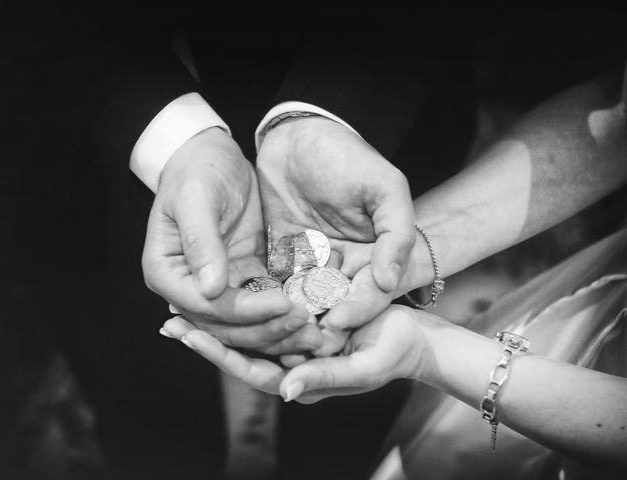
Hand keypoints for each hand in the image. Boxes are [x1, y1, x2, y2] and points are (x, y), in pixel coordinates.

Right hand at [142, 127, 322, 353]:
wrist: (212, 155)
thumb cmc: (197, 169)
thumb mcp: (196, 197)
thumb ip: (201, 242)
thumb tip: (210, 288)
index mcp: (166, 273)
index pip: (206, 307)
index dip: (245, 312)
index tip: (284, 305)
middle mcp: (189, 288)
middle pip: (227, 325)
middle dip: (267, 329)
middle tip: (308, 324)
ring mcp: (217, 286)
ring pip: (247, 322)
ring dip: (280, 329)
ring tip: (316, 329)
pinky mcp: (244, 276)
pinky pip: (265, 301)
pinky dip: (287, 310)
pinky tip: (316, 310)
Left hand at [160, 305, 433, 402]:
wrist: (416, 334)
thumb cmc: (395, 353)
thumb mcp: (364, 367)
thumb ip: (326, 378)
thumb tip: (283, 390)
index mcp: (299, 380)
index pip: (248, 370)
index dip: (216, 352)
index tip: (184, 333)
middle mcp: (290, 363)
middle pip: (239, 350)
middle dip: (205, 333)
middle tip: (168, 316)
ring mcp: (294, 341)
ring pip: (249, 329)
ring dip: (220, 314)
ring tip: (186, 296)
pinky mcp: (302, 317)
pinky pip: (267, 308)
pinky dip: (245, 297)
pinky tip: (225, 280)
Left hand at [256, 116, 415, 353]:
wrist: (300, 135)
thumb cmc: (349, 157)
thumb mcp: (385, 188)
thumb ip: (397, 233)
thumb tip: (390, 281)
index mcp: (374, 257)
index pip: (369, 293)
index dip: (357, 308)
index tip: (338, 322)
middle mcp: (344, 268)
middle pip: (337, 307)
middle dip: (321, 326)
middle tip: (305, 345)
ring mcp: (311, 266)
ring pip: (305, 302)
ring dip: (292, 320)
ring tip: (276, 335)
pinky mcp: (280, 259)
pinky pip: (274, 285)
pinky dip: (267, 299)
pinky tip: (253, 311)